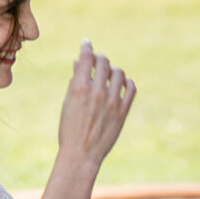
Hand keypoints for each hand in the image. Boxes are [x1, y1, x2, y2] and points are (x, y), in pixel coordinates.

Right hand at [58, 40, 135, 168]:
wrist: (81, 154)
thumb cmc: (69, 129)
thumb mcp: (68, 103)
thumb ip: (75, 81)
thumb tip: (79, 62)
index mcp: (80, 88)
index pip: (86, 57)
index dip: (86, 47)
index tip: (87, 44)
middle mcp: (97, 93)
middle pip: (104, 62)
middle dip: (100, 58)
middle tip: (98, 61)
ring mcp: (112, 102)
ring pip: (119, 73)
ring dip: (113, 70)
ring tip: (109, 74)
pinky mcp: (122, 112)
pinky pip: (131, 88)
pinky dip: (126, 82)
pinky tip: (121, 84)